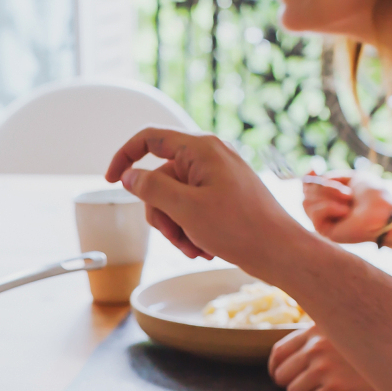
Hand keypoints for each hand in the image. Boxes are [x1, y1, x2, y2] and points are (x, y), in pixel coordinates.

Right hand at [104, 129, 304, 274]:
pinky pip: (191, 208)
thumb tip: (129, 176)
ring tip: (194, 249)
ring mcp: (217, 176)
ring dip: (176, 228)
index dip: (124, 156)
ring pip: (173, 199)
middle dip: (160, 214)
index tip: (110, 180)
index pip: (150, 139)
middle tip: (176, 238)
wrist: (281, 251)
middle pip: (159, 179)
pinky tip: (204, 247)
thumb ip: (151, 188)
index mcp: (201, 149)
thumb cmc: (240, 228)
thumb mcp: (185, 209)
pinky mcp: (223, 195)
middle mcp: (209, 157)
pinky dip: (191, 229)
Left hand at [268, 326, 391, 390]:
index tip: (281, 376)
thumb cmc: (377, 350)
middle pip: (282, 376)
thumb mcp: (346, 329)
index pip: (279, 353)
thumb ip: (320, 336)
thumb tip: (291, 354)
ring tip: (330, 390)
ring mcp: (326, 370)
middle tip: (309, 387)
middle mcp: (317, 349)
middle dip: (293, 384)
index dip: (277, 369)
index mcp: (316, 331)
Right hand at [303, 171, 391, 243]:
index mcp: (331, 198)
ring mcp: (322, 221)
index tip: (314, 168)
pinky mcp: (323, 231)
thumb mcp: (354, 178)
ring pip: (307, 202)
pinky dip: (330, 207)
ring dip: (329, 195)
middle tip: (346, 192)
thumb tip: (314, 177)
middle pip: (306, 193)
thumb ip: (333, 177)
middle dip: (325, 187)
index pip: (308, 189)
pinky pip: (315, 212)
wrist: (384, 212)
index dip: (308, 178)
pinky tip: (345, 211)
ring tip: (349, 200)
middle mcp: (324, 210)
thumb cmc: (374, 195)